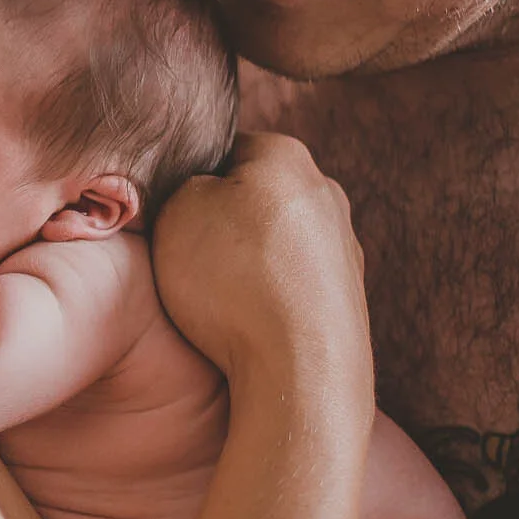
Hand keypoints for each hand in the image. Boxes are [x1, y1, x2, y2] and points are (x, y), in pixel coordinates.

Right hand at [152, 132, 370, 411]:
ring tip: (216, 297)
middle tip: (186, 254)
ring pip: (275, 240)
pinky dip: (269, 295)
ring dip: (247, 261)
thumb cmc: (233, 282)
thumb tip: (202, 189)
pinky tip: (247, 321)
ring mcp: (343, 247)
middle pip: (254, 196)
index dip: (188, 180)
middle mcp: (325, 192)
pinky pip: (293, 282)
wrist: (302, 370)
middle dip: (222, 220)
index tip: (169, 213)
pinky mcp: (348, 296)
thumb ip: (186, 183)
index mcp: (285, 155)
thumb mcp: (177, 210)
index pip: (224, 148)